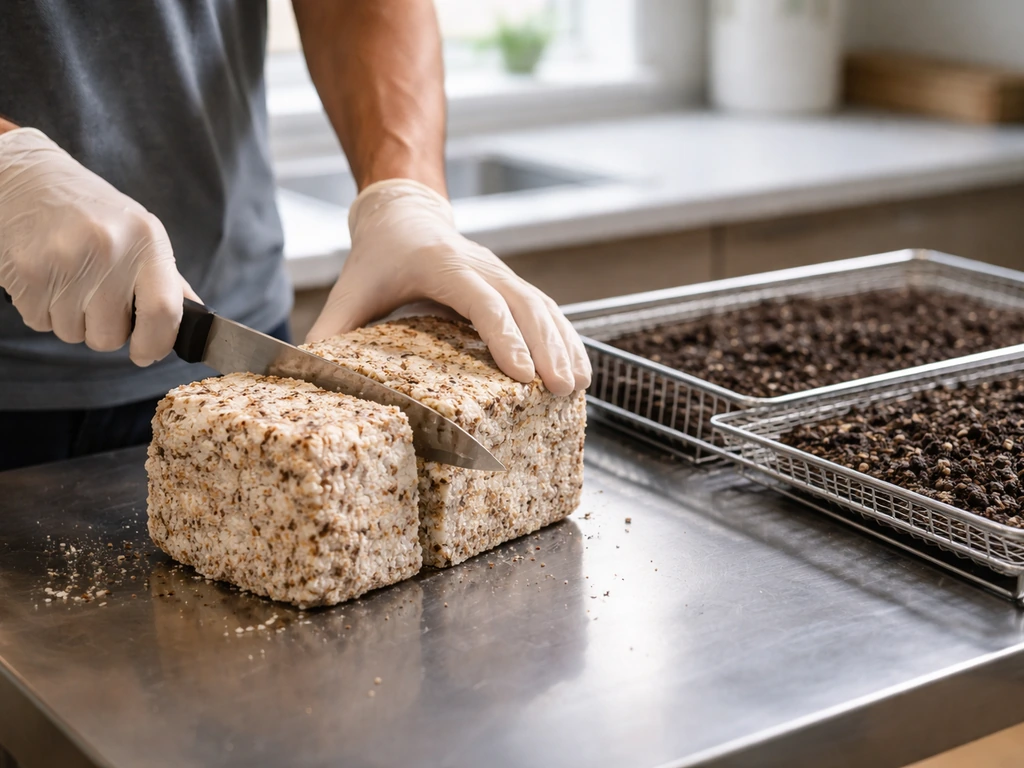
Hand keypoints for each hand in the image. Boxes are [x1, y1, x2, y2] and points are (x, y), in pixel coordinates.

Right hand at [0, 128, 197, 365]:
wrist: (30, 179)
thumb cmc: (94, 212)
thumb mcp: (143, 235)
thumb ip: (169, 282)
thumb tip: (198, 323)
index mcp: (147, 241)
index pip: (163, 312)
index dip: (156, 345)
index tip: (146, 354)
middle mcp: (108, 250)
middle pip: (110, 337)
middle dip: (106, 331)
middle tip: (99, 299)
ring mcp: (64, 261)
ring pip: (73, 335)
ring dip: (74, 320)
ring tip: (72, 281)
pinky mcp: (27, 272)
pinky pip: (42, 324)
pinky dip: (46, 311)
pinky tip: (50, 278)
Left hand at [306, 179, 591, 394]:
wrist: (404, 213)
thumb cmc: (377, 256)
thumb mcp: (350, 290)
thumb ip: (331, 331)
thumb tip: (308, 377)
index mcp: (440, 264)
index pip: (481, 300)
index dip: (503, 336)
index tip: (521, 373)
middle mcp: (479, 265)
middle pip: (524, 303)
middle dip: (547, 347)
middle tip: (559, 390)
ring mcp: (501, 272)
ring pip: (543, 306)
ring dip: (564, 344)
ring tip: (577, 386)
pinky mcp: (512, 284)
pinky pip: (547, 310)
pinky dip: (566, 338)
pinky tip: (579, 368)